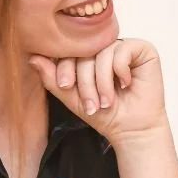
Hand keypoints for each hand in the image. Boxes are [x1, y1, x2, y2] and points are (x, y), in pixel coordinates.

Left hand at [29, 39, 167, 144]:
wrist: (132, 130)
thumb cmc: (105, 114)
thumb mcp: (72, 98)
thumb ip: (53, 79)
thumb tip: (33, 57)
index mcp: (89, 55)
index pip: (70, 49)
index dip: (65, 66)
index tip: (66, 87)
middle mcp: (106, 47)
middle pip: (86, 51)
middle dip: (85, 81)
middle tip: (91, 104)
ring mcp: (125, 47)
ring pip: (103, 52)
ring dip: (103, 82)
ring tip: (107, 102)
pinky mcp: (144, 50)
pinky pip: (123, 50)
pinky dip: (121, 71)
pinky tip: (126, 85)